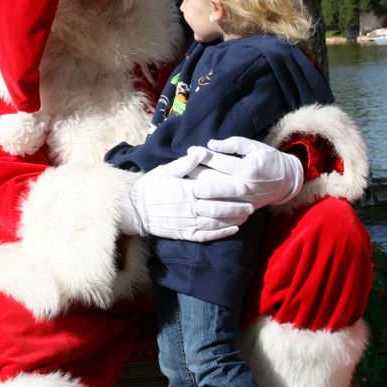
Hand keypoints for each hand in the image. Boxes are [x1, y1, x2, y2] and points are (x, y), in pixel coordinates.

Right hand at [120, 149, 254, 241]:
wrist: (135, 209)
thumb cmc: (151, 186)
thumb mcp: (167, 169)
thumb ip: (187, 163)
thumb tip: (203, 151)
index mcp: (186, 189)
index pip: (214, 189)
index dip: (231, 188)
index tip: (245, 185)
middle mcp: (189, 207)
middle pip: (219, 208)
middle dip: (237, 206)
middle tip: (252, 204)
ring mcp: (187, 222)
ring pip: (215, 222)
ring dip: (233, 219)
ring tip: (246, 216)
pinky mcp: (185, 234)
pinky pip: (207, 235)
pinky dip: (221, 233)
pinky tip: (233, 229)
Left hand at [185, 136, 304, 208]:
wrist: (286, 182)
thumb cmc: (269, 160)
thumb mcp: (255, 146)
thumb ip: (233, 144)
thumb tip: (211, 143)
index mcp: (247, 169)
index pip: (219, 161)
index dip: (203, 155)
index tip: (191, 150)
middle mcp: (243, 187)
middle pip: (212, 180)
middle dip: (194, 171)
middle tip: (181, 165)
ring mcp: (242, 201)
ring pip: (212, 196)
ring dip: (196, 187)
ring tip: (183, 179)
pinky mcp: (241, 211)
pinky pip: (219, 208)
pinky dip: (206, 203)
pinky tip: (195, 196)